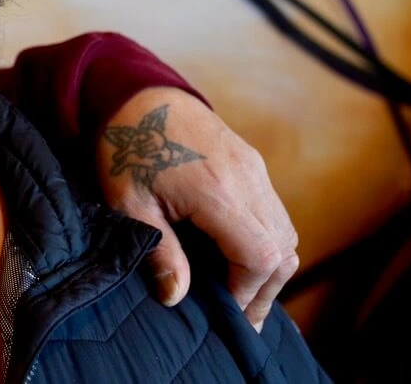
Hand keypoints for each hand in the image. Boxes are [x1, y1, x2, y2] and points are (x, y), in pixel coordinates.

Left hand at [96, 87, 298, 330]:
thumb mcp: (128, 203)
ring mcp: (254, 168)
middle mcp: (247, 179)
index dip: (246, 292)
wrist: (134, 91)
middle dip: (263, 289)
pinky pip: (274, 210)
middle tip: (237, 317)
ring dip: (268, 266)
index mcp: (217, 191)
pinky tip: (235, 254)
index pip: (261, 257)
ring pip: (285, 231)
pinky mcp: (252, 161)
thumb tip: (177, 298)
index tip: (222, 311)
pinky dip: (264, 239)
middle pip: (284, 250)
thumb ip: (159, 251)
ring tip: (237, 290)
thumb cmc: (125, 146)